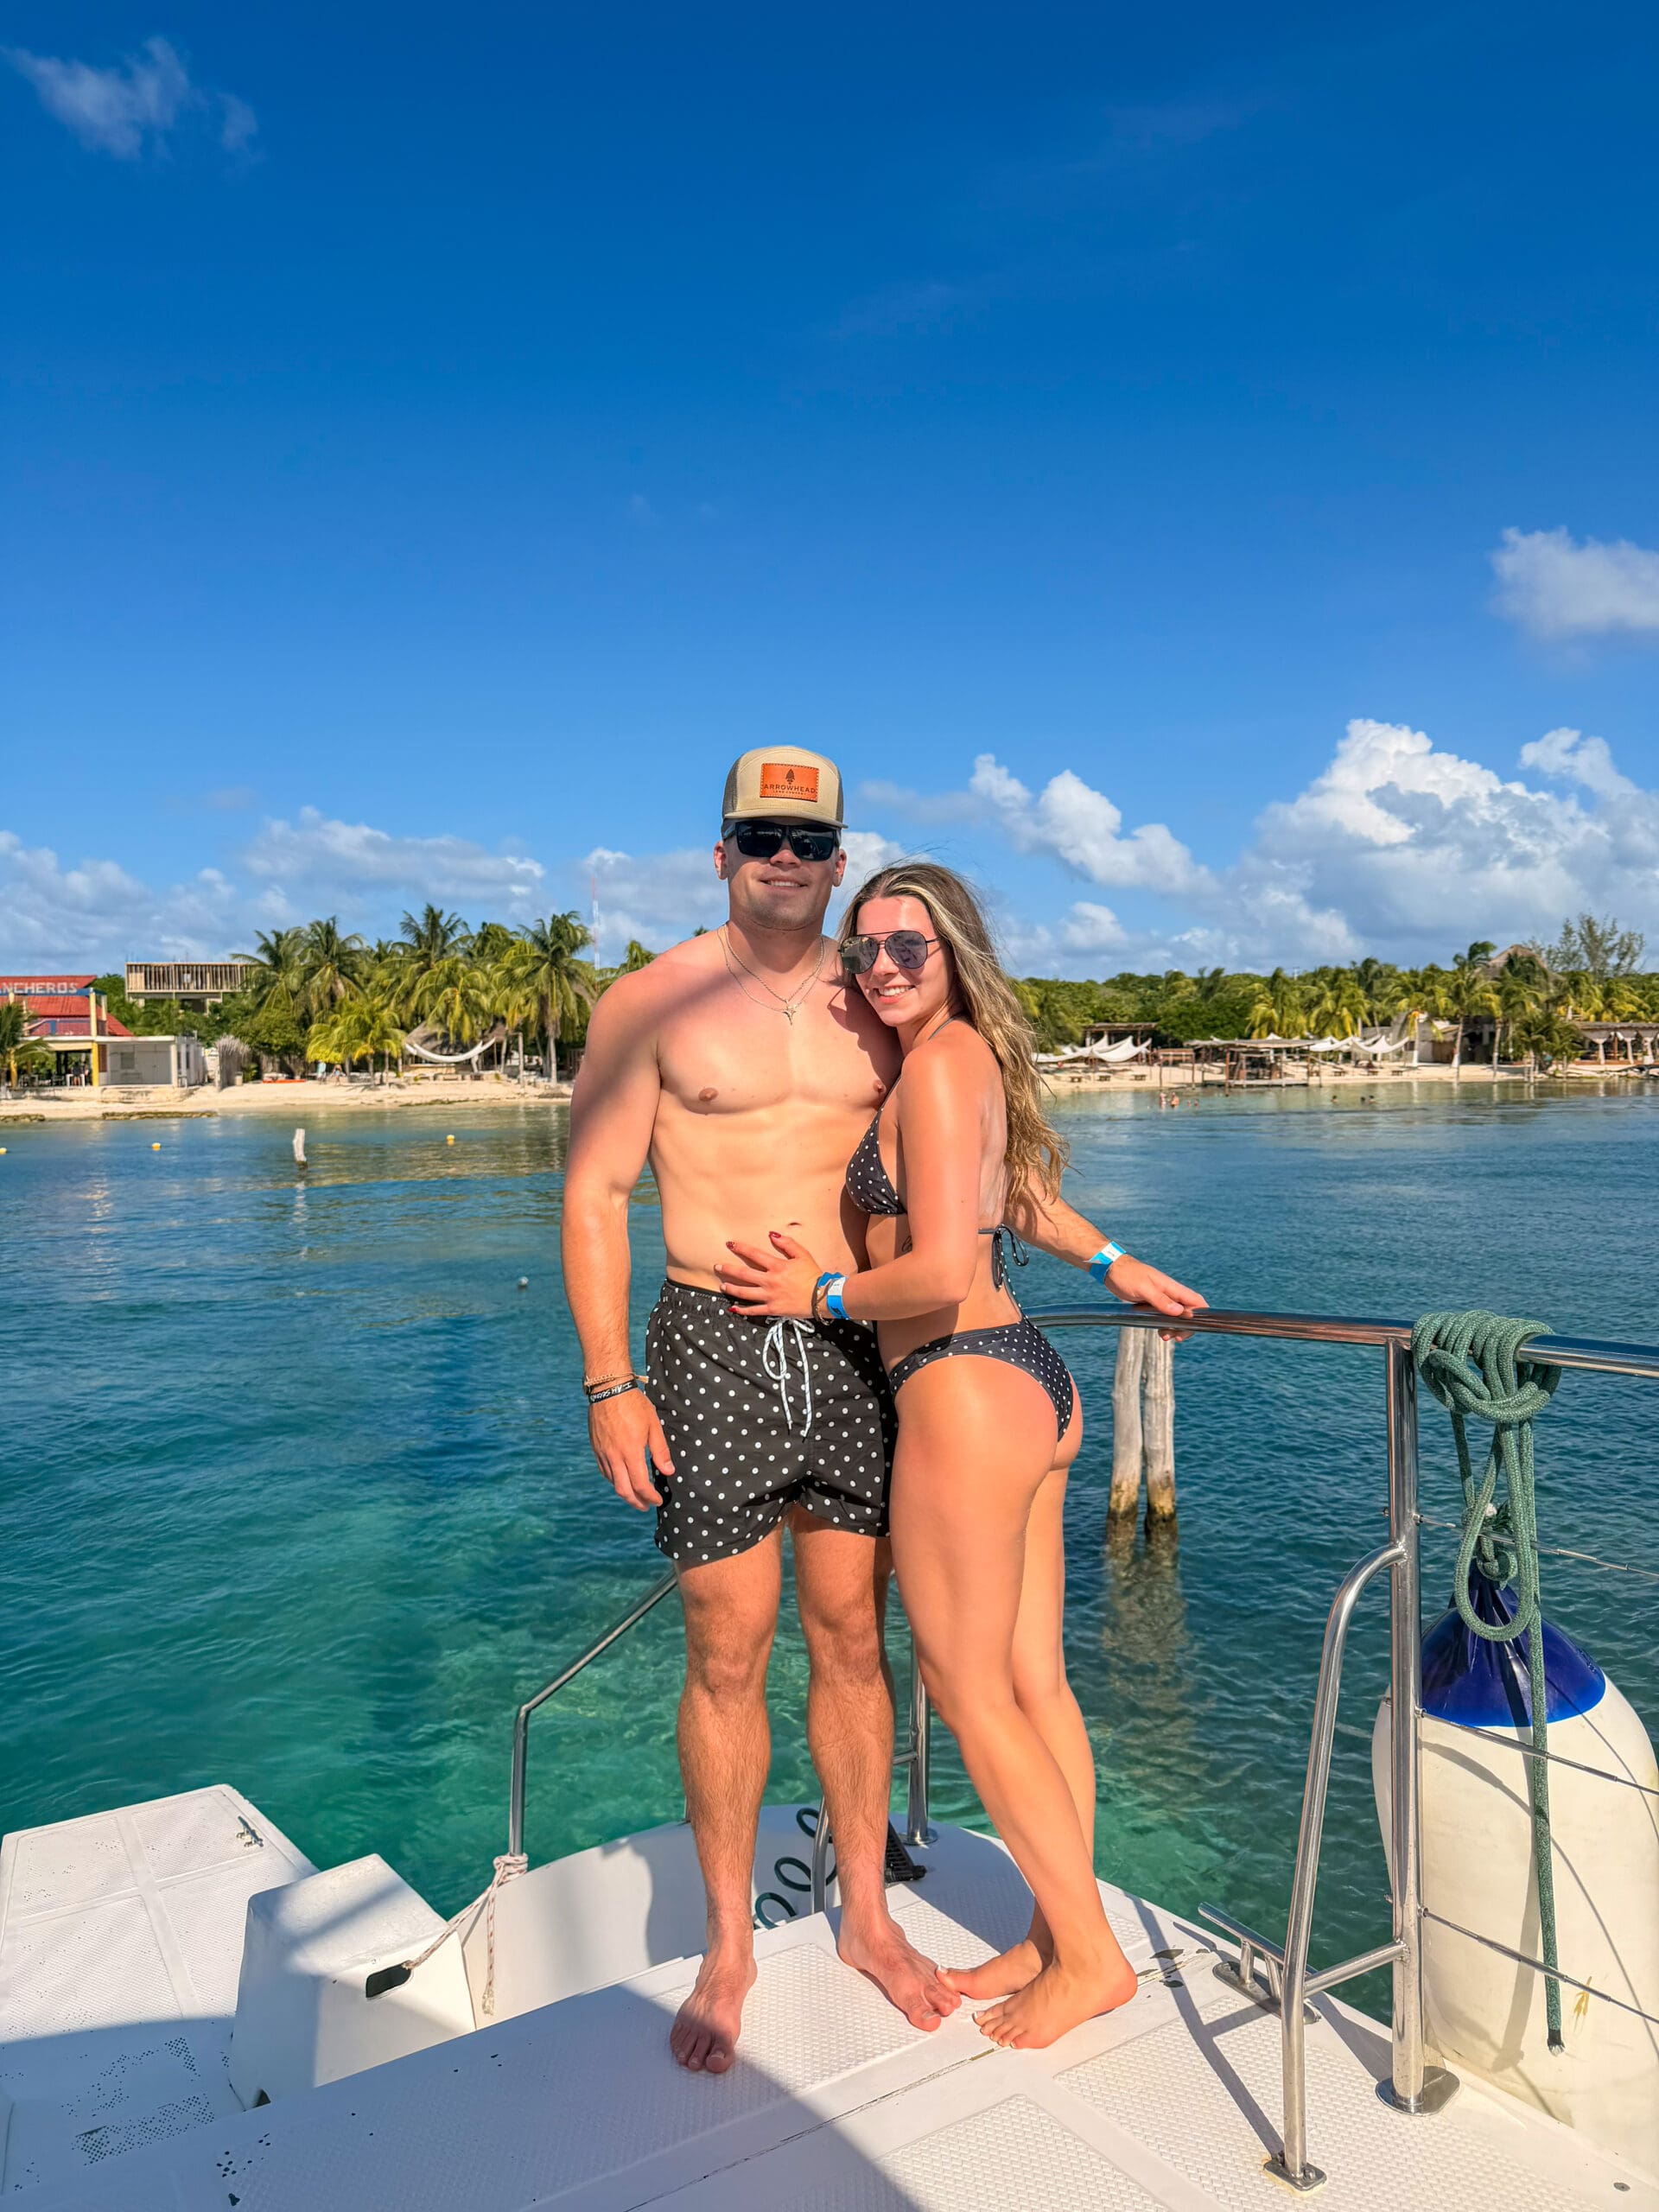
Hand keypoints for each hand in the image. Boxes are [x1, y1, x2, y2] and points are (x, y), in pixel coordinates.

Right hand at [589, 1385, 671, 1508]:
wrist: (608, 1389)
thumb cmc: (634, 1404)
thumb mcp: (653, 1425)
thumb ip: (660, 1451)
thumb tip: (668, 1471)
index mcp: (631, 1452)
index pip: (641, 1485)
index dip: (650, 1497)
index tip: (658, 1501)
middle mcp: (614, 1456)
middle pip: (624, 1490)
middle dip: (636, 1502)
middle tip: (646, 1507)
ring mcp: (603, 1453)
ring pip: (612, 1482)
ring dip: (625, 1493)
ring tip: (636, 1495)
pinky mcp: (596, 1448)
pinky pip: (604, 1471)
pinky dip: (614, 1480)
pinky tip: (621, 1479)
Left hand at [715, 1232, 822, 1319]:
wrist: (822, 1297)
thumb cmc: (813, 1275)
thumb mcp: (803, 1255)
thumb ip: (787, 1244)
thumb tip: (771, 1234)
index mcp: (776, 1266)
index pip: (754, 1254)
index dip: (740, 1248)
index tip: (729, 1244)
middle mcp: (770, 1281)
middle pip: (744, 1274)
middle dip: (728, 1269)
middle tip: (717, 1267)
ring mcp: (769, 1296)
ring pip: (745, 1293)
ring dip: (732, 1289)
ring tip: (722, 1286)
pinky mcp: (772, 1309)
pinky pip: (754, 1310)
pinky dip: (742, 1310)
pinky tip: (733, 1308)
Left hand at [1105, 1255, 1207, 1341]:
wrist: (1112, 1269)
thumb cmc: (1127, 1275)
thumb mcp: (1143, 1288)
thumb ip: (1160, 1299)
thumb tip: (1179, 1311)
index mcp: (1171, 1287)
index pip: (1195, 1300)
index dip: (1202, 1313)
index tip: (1198, 1326)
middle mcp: (1170, 1293)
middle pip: (1189, 1312)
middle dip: (1187, 1326)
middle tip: (1177, 1337)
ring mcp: (1162, 1298)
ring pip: (1177, 1316)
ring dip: (1175, 1328)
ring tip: (1164, 1336)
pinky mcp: (1153, 1303)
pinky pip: (1165, 1316)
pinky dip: (1165, 1325)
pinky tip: (1159, 1332)